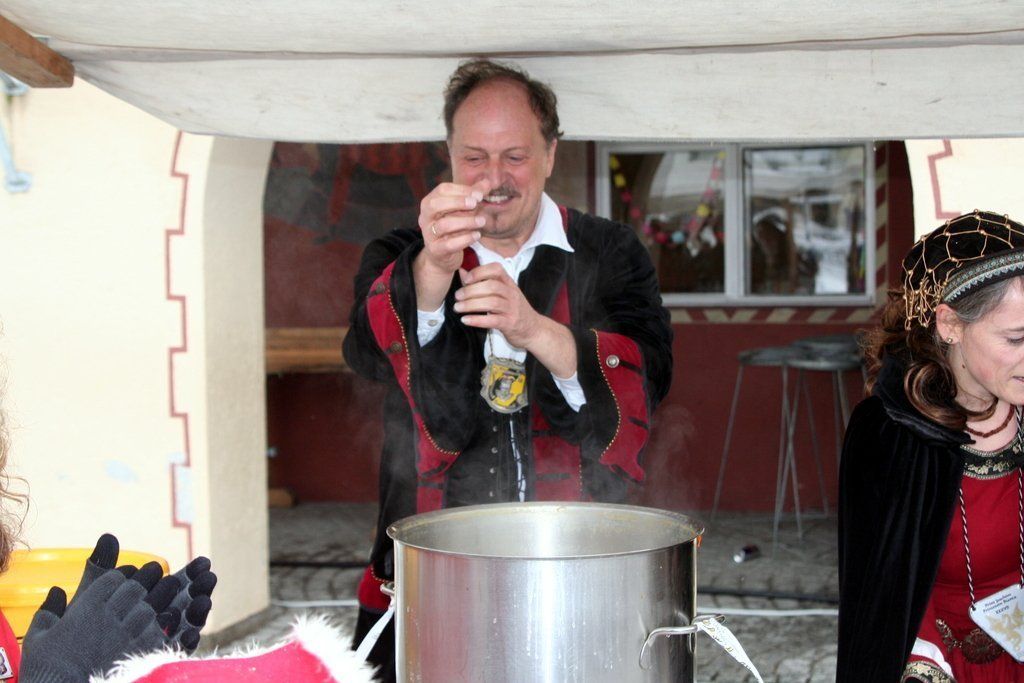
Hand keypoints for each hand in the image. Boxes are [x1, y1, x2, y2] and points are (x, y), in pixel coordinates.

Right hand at [20, 563, 183, 681]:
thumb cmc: (47, 669)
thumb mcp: (37, 639)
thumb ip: (47, 612)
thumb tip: (56, 591)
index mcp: (87, 608)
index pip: (113, 578)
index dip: (120, 576)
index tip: (122, 581)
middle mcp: (110, 616)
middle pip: (135, 588)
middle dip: (141, 583)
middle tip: (147, 582)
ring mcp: (127, 634)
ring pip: (149, 608)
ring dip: (151, 604)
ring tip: (153, 603)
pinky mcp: (140, 653)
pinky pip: (158, 631)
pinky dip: (158, 627)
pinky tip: (155, 629)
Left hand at [71, 534, 213, 652]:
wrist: (75, 659)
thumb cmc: (85, 624)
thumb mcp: (95, 593)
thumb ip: (104, 567)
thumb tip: (107, 536)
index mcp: (156, 598)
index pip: (180, 582)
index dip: (194, 572)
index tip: (203, 562)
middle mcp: (165, 617)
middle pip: (190, 601)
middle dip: (202, 589)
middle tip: (209, 577)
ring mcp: (165, 638)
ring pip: (188, 624)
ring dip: (199, 613)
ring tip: (203, 601)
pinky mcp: (159, 656)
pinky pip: (177, 652)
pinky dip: (186, 643)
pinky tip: (189, 634)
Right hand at [417, 180, 489, 275]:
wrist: (441, 255)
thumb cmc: (453, 227)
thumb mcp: (462, 209)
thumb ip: (473, 195)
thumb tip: (489, 182)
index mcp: (430, 202)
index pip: (442, 190)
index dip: (462, 190)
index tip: (479, 195)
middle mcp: (425, 217)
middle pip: (435, 205)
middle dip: (457, 202)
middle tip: (476, 204)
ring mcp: (428, 234)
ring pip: (443, 225)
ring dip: (465, 222)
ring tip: (482, 221)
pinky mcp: (435, 250)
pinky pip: (448, 244)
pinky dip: (464, 239)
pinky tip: (477, 235)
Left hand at [453, 263, 540, 348]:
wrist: (532, 329)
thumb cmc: (512, 309)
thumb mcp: (501, 293)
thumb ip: (482, 282)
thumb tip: (462, 271)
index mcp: (508, 283)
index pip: (496, 269)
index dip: (479, 272)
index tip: (466, 279)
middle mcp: (511, 293)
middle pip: (491, 286)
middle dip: (471, 290)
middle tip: (457, 296)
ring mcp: (512, 309)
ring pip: (492, 303)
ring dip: (471, 305)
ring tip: (458, 308)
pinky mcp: (510, 324)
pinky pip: (493, 320)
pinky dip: (477, 320)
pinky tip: (465, 320)